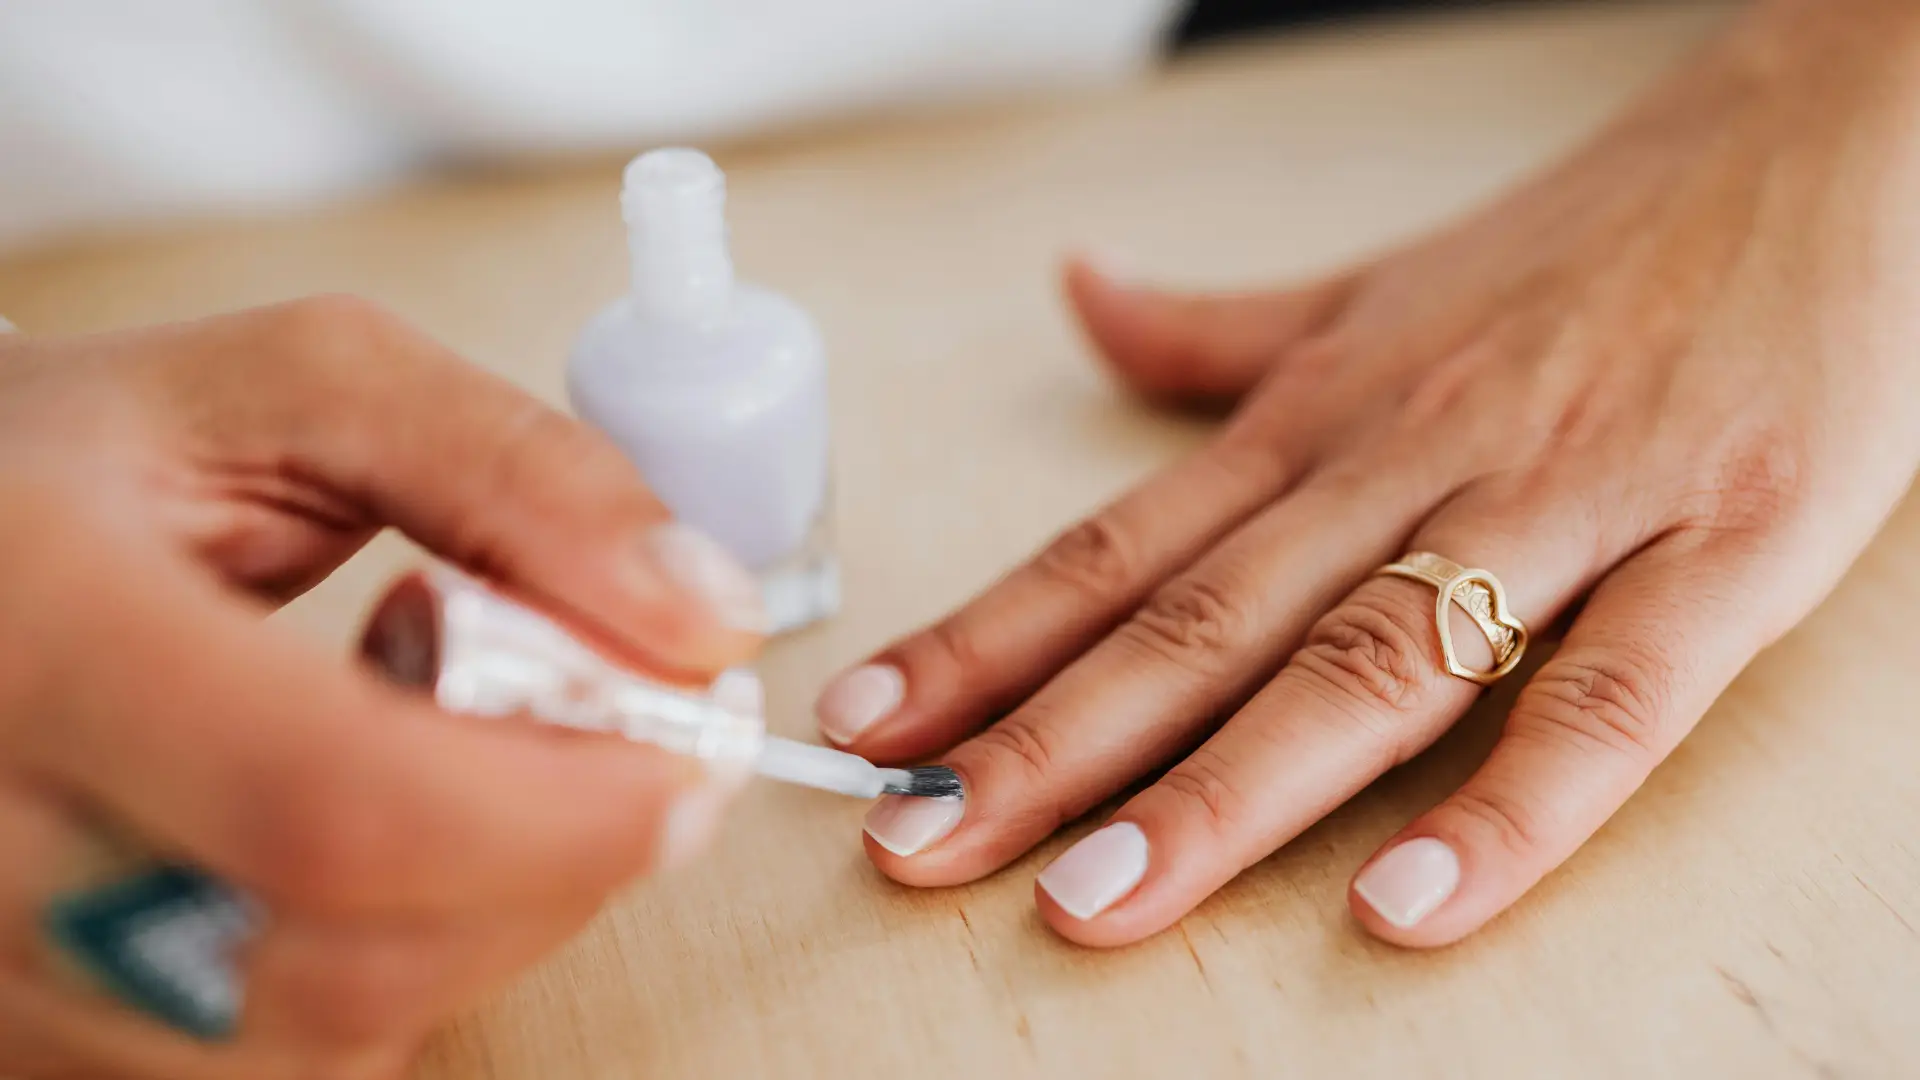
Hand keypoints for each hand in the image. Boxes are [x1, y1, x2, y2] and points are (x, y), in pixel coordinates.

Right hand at [0, 297, 763, 1077]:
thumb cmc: (91, 466)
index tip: (689, 756)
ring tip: (462, 761)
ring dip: (485, 914)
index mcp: (36, 632)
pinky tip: (390, 846)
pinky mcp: (42, 1036)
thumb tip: (699, 615)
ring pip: (326, 1036)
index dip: (559, 810)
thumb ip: (514, 473)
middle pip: (348, 956)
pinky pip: (279, 1062)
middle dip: (555, 865)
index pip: (331, 804)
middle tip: (635, 755)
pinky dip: (398, 960)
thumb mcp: (298, 388)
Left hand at [819, 0, 1919, 947]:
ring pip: (1365, 664)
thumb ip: (1220, 328)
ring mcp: (1564, 502)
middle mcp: (1412, 459)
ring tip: (1095, 897)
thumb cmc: (1586, 244)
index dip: (986, 638)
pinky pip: (1611, 700)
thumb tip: (1077, 292)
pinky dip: (1511, 806)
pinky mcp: (1726, 547)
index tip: (869, 725)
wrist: (1829, 143)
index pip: (1119, 546)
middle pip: (1201, 624)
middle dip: (1047, 745)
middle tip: (916, 845)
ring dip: (1219, 792)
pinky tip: (1407, 903)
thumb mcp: (1378, 286)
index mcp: (1323, 415)